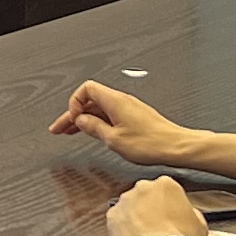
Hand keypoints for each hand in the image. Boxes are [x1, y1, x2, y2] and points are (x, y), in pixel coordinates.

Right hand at [54, 80, 194, 166]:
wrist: (176, 146)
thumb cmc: (151, 143)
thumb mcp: (113, 139)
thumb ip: (94, 127)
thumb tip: (80, 121)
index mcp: (114, 101)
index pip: (86, 89)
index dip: (74, 102)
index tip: (71, 119)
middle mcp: (121, 100)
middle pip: (90, 99)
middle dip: (73, 114)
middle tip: (59, 128)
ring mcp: (128, 108)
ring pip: (99, 108)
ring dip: (84, 119)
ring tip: (71, 131)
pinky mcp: (135, 117)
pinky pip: (110, 114)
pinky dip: (98, 122)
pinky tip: (94, 132)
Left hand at [104, 176, 212, 235]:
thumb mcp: (198, 220)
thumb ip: (188, 209)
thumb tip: (183, 213)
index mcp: (165, 184)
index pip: (163, 189)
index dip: (165, 203)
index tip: (165, 214)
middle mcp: (142, 187)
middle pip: (143, 195)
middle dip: (146, 207)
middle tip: (153, 225)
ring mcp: (125, 201)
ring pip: (127, 206)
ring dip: (133, 217)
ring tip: (142, 235)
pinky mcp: (112, 216)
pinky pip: (115, 220)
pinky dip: (121, 228)